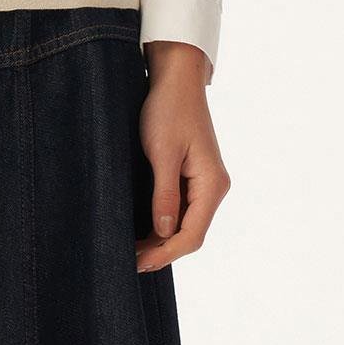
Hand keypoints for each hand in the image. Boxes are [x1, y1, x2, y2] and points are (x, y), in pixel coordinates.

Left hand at [134, 41, 229, 272]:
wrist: (176, 81)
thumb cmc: (168, 110)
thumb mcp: (162, 153)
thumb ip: (164, 194)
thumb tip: (163, 232)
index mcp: (212, 184)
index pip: (192, 234)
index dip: (165, 254)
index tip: (138, 263)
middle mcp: (214, 188)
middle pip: (191, 234)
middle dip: (162, 251)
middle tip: (129, 261)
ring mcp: (205, 184)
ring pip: (186, 225)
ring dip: (161, 241)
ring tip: (132, 251)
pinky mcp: (194, 178)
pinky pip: (182, 210)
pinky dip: (163, 224)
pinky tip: (142, 231)